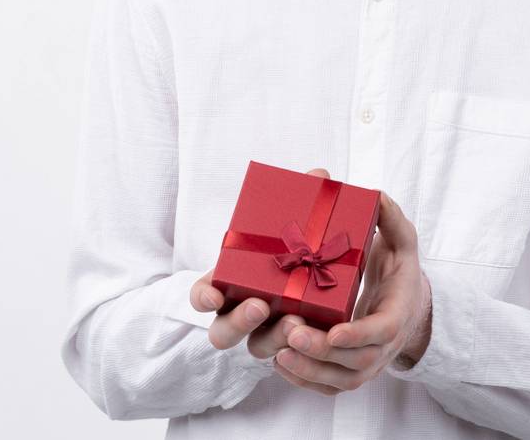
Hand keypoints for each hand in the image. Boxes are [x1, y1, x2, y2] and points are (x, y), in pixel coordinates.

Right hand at [188, 166, 333, 365]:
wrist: (326, 268)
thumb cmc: (296, 241)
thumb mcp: (296, 220)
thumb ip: (303, 199)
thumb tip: (319, 176)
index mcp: (230, 281)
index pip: (202, 295)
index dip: (203, 297)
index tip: (214, 294)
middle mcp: (240, 312)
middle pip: (223, 332)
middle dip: (238, 321)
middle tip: (260, 305)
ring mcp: (265, 332)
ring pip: (257, 348)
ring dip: (273, 338)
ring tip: (295, 321)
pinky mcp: (294, 342)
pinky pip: (290, 354)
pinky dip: (299, 349)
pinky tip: (315, 337)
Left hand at [270, 189, 430, 396]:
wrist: (411, 309)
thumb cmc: (400, 273)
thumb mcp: (403, 244)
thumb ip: (392, 221)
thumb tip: (377, 195)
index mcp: (397, 314)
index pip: (382, 330)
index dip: (359, 334)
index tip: (335, 330)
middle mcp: (384, 347)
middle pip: (356, 363)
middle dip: (322, 351)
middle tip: (292, 332)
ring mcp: (368, 364)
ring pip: (340, 380)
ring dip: (309, 370)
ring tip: (279, 352)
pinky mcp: (351, 372)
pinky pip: (329, 386)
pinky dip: (305, 380)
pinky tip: (280, 363)